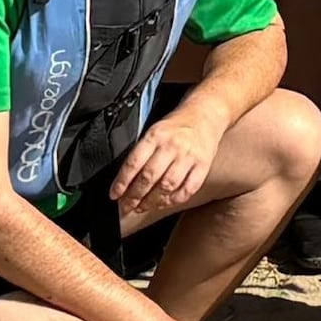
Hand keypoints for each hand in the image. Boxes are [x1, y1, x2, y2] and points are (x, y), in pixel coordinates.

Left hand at [111, 110, 220, 225]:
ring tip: (142, 206)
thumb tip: (125, 180)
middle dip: (134, 196)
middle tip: (127, 206)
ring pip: (167, 186)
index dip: (122, 182)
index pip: (134, 163)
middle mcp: (172, 146)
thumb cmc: (176, 126)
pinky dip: (174, 200)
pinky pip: (187, 190)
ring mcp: (189, 157)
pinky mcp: (203, 166)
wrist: (205, 114)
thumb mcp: (154, 131)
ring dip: (152, 201)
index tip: (115, 194)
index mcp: (155, 135)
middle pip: (149, 177)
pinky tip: (164, 202)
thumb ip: (141, 152)